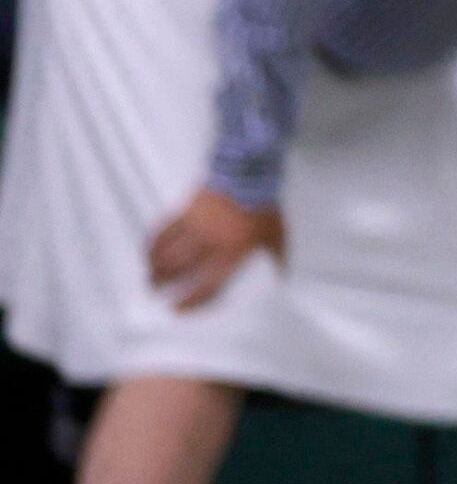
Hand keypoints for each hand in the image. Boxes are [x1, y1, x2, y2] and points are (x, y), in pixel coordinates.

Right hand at [147, 189, 281, 312]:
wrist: (249, 174)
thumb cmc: (264, 206)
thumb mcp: (276, 235)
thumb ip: (276, 258)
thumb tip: (280, 277)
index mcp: (233, 251)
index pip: (208, 285)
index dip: (192, 301)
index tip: (178, 309)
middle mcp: (209, 242)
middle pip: (178, 270)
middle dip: (164, 284)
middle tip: (157, 293)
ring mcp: (194, 226)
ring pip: (166, 253)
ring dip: (155, 267)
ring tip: (150, 276)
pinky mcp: (185, 211)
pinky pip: (163, 230)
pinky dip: (153, 243)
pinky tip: (148, 250)